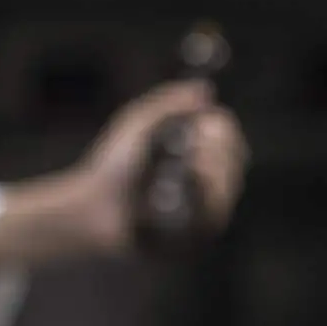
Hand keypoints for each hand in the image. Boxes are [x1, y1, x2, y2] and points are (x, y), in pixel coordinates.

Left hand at [73, 80, 248, 252]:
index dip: (223, 129)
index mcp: (198, 158)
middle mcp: (206, 185)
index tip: (206, 122)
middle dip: (220, 144)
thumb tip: (205, 90)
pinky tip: (192, 175)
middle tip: (196, 139)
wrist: (91, 204)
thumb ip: (168, 103)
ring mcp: (202, 212)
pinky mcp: (195, 235)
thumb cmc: (111, 166)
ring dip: (214, 165)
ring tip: (191, 159)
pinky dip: (206, 189)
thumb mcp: (137, 124)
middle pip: (235, 159)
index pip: (230, 141)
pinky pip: (215, 210)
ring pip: (229, 184)